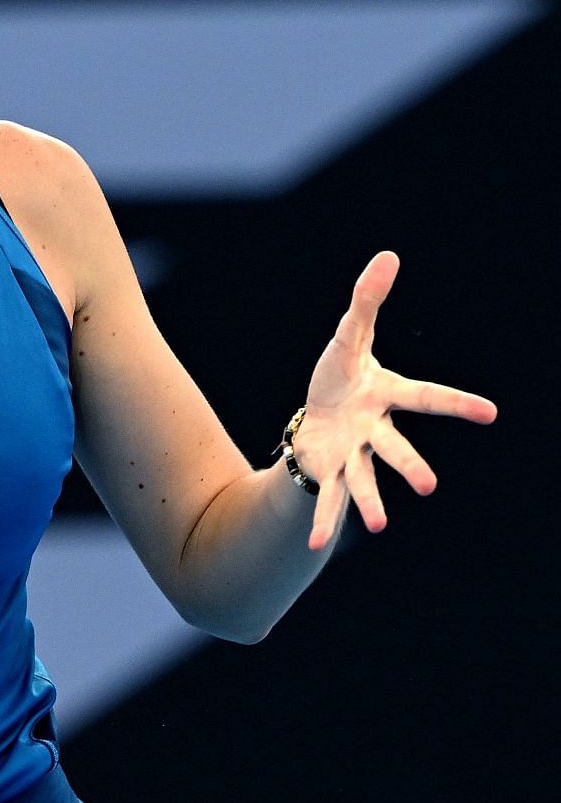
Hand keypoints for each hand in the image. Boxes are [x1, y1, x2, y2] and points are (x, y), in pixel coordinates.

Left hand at [296, 251, 497, 549]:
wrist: (322, 410)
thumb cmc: (342, 373)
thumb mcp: (348, 336)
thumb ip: (367, 301)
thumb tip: (388, 256)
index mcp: (386, 395)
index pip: (424, 396)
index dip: (456, 404)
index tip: (490, 413)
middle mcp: (374, 430)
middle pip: (394, 446)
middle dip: (409, 464)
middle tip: (428, 486)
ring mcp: (353, 453)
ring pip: (365, 479)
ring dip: (372, 501)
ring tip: (379, 525)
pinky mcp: (328, 470)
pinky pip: (325, 498)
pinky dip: (322, 521)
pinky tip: (312, 546)